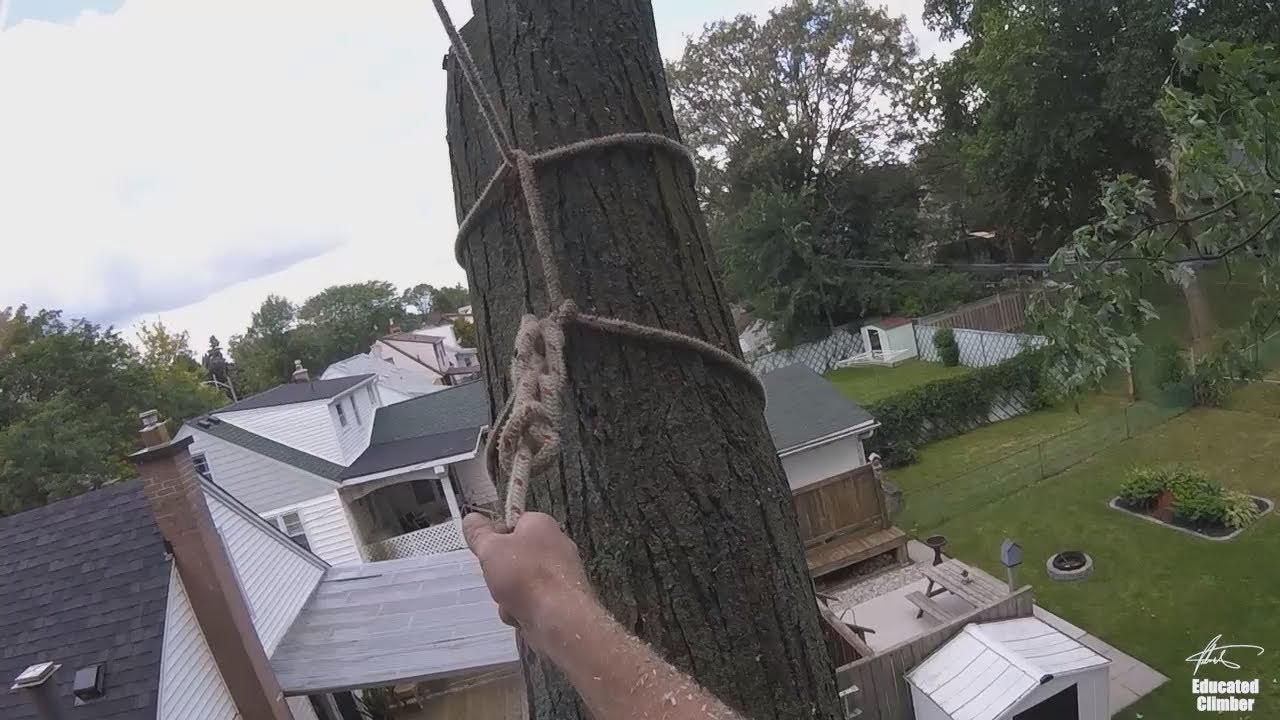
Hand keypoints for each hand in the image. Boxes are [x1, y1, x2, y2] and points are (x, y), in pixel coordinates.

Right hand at [462, 512, 595, 648]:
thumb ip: (478, 534)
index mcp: (541, 525)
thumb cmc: (528, 577)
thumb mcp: (491, 549)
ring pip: (519, 582)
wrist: (558, 618)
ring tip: (510, 598)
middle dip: (500, 571)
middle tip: (496, 576)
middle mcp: (555, 546)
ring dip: (507, 594)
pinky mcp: (559, 599)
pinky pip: (529, 601)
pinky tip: (520, 613)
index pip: (512, 522)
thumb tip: (471, 520)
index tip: (484, 547)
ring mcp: (559, 574)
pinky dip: (520, 609)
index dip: (494, 536)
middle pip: (514, 556)